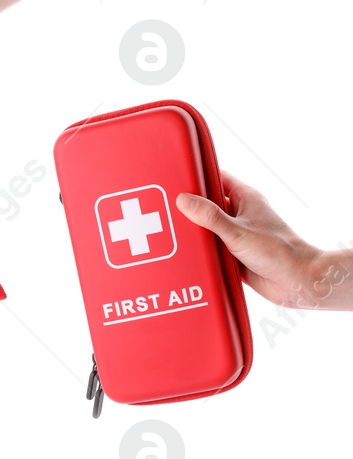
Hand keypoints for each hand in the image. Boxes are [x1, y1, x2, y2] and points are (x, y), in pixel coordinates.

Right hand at [177, 172, 352, 309]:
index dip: (196, 176)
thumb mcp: (239, 232)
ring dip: (190, 230)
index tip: (174, 178)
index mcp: (246, 198)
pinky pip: (207, 247)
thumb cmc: (279, 251)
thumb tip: (183, 200)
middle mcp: (239, 214)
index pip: (216, 178)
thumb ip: (210, 217)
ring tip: (165, 230)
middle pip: (206, 203)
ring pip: (205, 226)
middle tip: (161, 206)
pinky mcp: (230, 254)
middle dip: (187, 206)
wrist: (297, 283)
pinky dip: (196, 249)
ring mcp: (234, 234)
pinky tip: (179, 252)